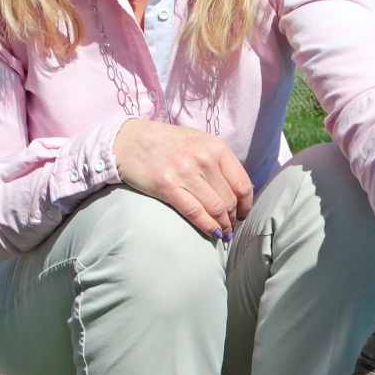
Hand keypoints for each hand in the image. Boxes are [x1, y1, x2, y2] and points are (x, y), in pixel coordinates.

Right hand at [113, 118, 253, 238]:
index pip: (242, 184)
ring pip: (215, 209)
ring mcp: (185, 173)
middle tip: (231, 226)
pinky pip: (195, 213)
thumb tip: (238, 190)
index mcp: (215, 148)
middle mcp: (204, 159)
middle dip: (233, 218)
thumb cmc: (166, 143)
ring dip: (223, 226)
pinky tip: (212, 234)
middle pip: (230, 200)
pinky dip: (207, 227)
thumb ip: (218, 161)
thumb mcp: (198, 142)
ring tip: (223, 233)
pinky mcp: (167, 186)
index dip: (246, 205)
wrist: (129, 140)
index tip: (243, 214)